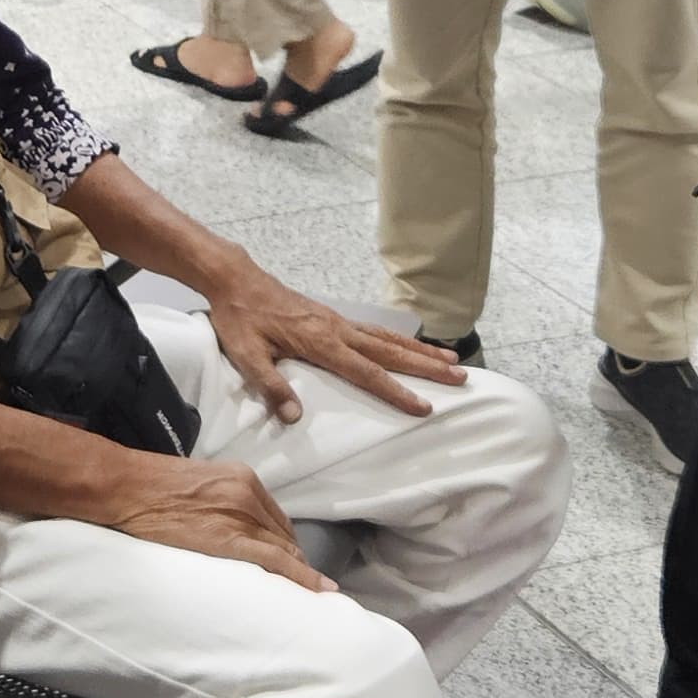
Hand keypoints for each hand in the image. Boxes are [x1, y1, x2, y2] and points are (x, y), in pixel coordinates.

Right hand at [102, 451, 334, 592]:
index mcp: (243, 478)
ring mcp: (241, 516)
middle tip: (301, 580)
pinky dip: (301, 576)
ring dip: (298, 570)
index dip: (285, 540)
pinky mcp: (229, 539)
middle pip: (283, 533)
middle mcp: (249, 495)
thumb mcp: (200, 483)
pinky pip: (276, 561)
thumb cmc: (152, 485)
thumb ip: (222, 499)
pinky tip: (318, 588)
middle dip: (294, 558)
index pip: (275, 516)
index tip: (291, 557)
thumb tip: (227, 523)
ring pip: (283, 548)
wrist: (127, 486)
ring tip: (309, 590)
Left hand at [199, 259, 459, 423]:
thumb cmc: (240, 319)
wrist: (236, 280)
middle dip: (428, 367)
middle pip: (391, 352)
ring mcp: (338, 322)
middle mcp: (338, 330)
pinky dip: (400, 339)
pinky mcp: (334, 318)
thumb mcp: (246, 355)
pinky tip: (410, 346)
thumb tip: (294, 416)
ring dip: (421, 351)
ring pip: (389, 338)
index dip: (397, 392)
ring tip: (452, 360)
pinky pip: (376, 331)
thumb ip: (270, 386)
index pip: (368, 373)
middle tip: (461, 378)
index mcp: (321, 343)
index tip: (425, 407)